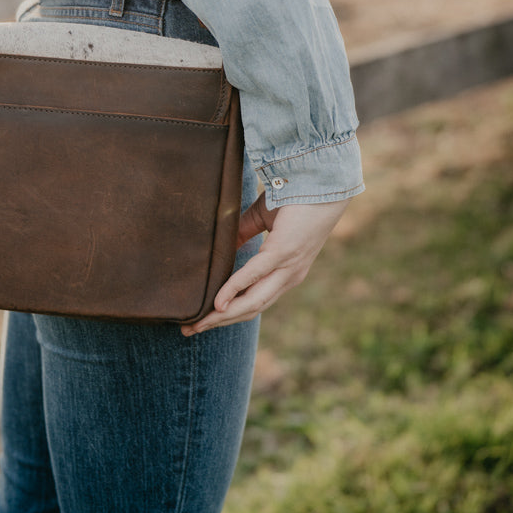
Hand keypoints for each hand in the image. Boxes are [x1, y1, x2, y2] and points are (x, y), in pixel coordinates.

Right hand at [180, 195, 348, 335]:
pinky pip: (254, 275)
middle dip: (219, 322)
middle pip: (250, 310)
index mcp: (286, 272)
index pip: (254, 302)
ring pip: (253, 302)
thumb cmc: (296, 197)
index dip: (229, 314)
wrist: (322, 181)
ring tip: (197, 323)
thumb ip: (244, 233)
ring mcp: (288, 268)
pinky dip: (233, 290)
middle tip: (189, 330)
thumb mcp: (262, 219)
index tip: (202, 321)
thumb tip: (222, 245)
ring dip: (223, 315)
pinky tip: (217, 302)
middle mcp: (288, 277)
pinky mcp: (284, 253)